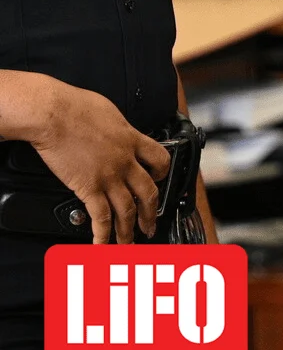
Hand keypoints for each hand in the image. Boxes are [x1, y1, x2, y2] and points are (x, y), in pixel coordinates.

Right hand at [28, 80, 169, 243]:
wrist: (53, 113)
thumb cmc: (75, 106)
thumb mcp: (109, 111)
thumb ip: (119, 127)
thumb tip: (117, 130)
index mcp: (133, 140)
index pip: (160, 159)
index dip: (162, 172)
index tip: (159, 180)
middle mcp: (125, 161)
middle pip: (148, 192)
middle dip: (151, 213)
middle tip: (151, 225)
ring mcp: (109, 177)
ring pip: (128, 210)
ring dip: (130, 229)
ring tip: (131, 241)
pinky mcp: (89, 187)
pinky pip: (101, 216)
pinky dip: (103, 234)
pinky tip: (103, 243)